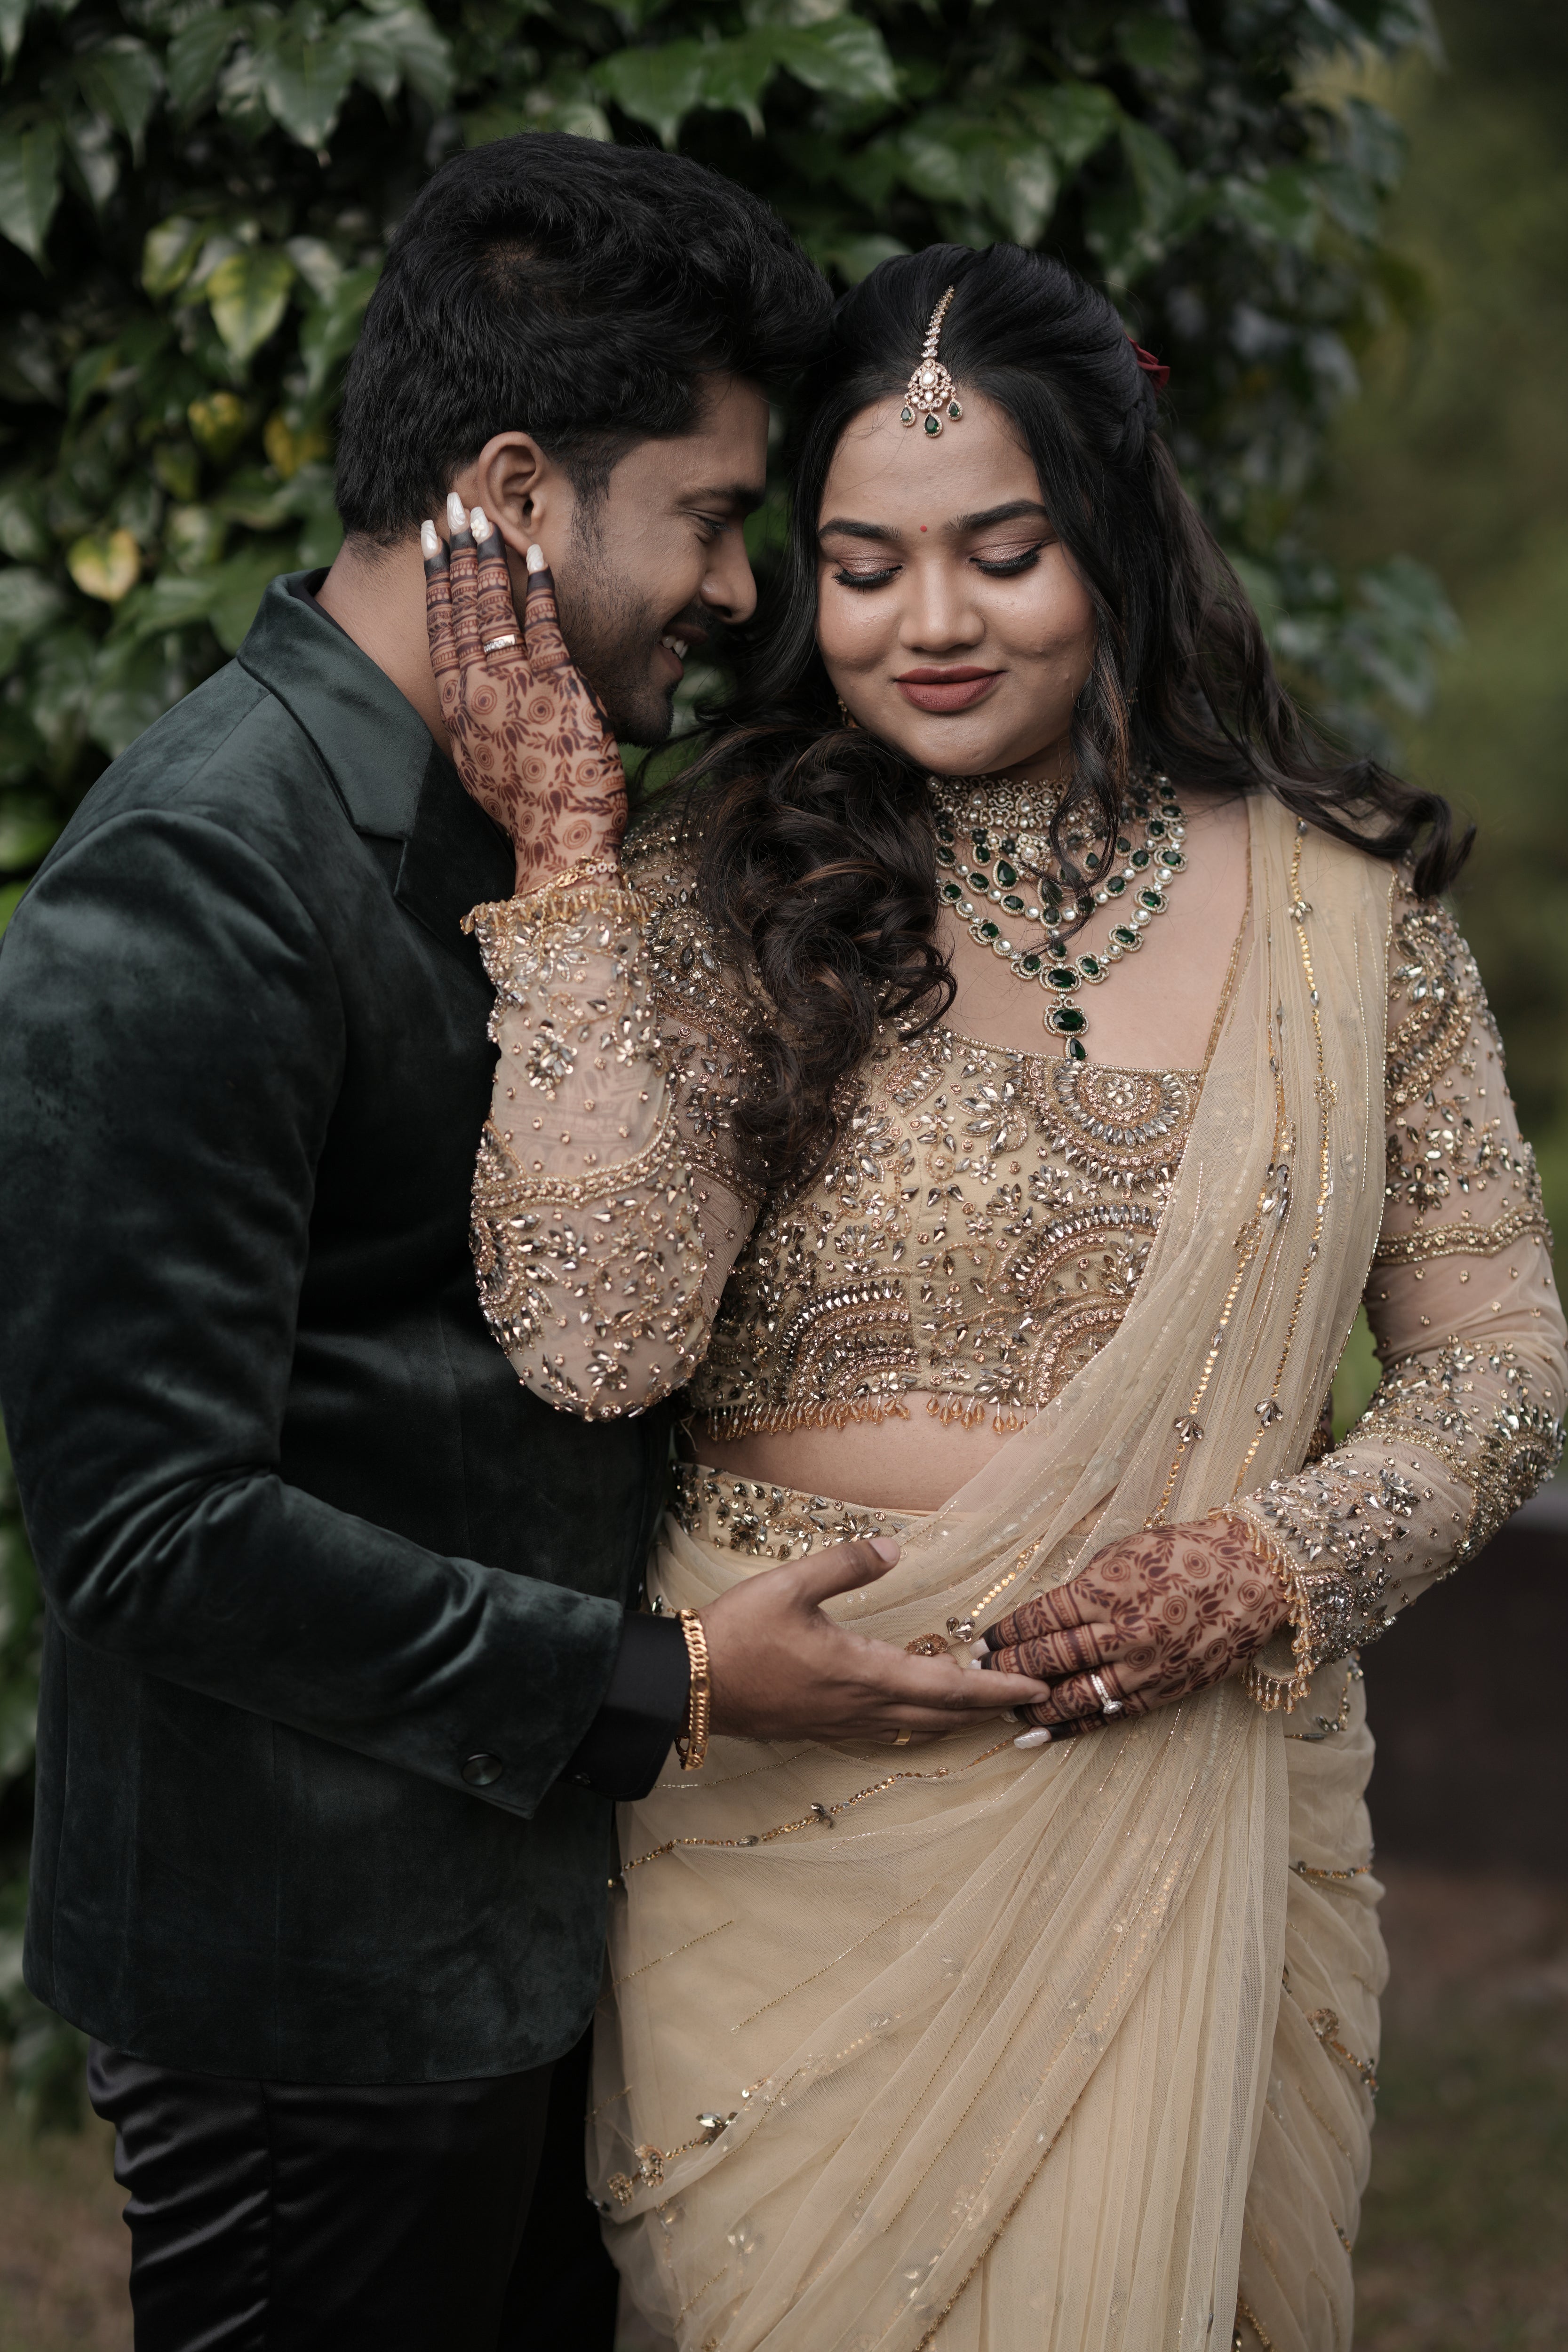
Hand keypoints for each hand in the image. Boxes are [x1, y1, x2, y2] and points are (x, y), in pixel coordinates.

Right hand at [422, 493, 626, 893]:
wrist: (559, 845)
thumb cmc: (530, 815)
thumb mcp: (487, 768)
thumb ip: (480, 728)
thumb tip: (480, 707)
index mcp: (457, 711)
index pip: (438, 631)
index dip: (433, 582)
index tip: (430, 542)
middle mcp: (476, 692)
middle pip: (458, 608)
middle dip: (455, 552)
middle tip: (450, 507)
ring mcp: (515, 685)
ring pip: (494, 607)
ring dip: (490, 556)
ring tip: (485, 515)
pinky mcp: (557, 685)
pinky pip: (544, 622)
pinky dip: (539, 584)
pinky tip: (537, 553)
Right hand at [701, 1536, 1054, 1746]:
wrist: (688, 1685)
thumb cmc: (737, 1634)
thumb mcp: (790, 1585)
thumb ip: (844, 1565)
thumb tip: (893, 1547)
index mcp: (863, 1672)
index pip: (948, 1688)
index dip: (996, 1688)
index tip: (1036, 1688)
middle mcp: (861, 1707)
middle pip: (941, 1715)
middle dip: (988, 1707)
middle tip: (1026, 1698)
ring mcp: (840, 1722)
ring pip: (916, 1727)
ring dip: (955, 1716)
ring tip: (983, 1701)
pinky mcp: (821, 1726)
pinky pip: (887, 1729)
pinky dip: (918, 1720)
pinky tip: (917, 1709)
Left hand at [978, 1519, 1288, 1742]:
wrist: (1253, 1575)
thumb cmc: (1183, 1554)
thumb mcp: (1123, 1554)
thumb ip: (1083, 1587)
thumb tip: (1043, 1614)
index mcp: (1106, 1589)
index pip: (1039, 1618)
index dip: (1004, 1634)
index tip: (980, 1643)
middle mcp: (1122, 1631)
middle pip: (1049, 1659)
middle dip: (1007, 1670)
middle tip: (976, 1678)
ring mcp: (1144, 1666)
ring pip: (1074, 1695)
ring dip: (1032, 1705)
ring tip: (1002, 1709)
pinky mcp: (1164, 1690)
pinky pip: (1108, 1715)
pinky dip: (1071, 1727)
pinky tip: (1042, 1734)